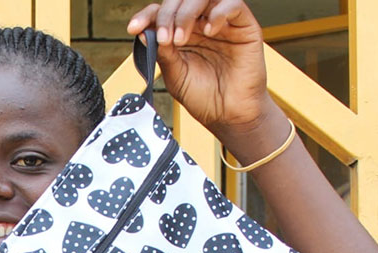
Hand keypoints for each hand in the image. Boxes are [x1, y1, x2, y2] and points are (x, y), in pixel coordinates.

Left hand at [127, 0, 283, 143]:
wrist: (229, 115)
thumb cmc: (203, 97)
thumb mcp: (175, 75)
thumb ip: (162, 52)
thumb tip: (143, 32)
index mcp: (181, 32)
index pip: (160, 11)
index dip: (147, 16)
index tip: (134, 29)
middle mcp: (200, 24)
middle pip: (180, 0)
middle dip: (166, 15)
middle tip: (164, 38)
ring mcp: (222, 23)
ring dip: (186, 13)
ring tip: (181, 39)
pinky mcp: (244, 26)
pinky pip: (233, 3)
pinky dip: (218, 13)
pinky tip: (209, 31)